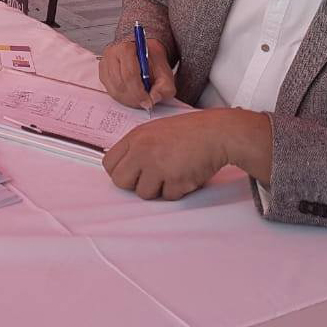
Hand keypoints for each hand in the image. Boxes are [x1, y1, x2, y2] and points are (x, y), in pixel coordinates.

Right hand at [99, 37, 175, 110]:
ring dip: (128, 99)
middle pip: (120, 84)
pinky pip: (110, 91)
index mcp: (126, 48)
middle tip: (145, 103)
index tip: (148, 101)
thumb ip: (164, 87)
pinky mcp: (102, 74)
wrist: (145, 55)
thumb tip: (154, 98)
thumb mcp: (166, 73)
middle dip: (134, 98)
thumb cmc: (153, 62)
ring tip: (140, 99)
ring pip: (114, 90)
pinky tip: (132, 95)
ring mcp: (104, 64)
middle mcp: (112, 54)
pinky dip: (122, 97)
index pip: (129, 74)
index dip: (139, 92)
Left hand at [103, 110, 235, 200]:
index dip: (119, 171)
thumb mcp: (155, 130)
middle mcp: (143, 151)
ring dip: (158, 189)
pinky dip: (177, 190)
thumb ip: (137, 146)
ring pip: (144, 193)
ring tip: (171, 173)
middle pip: (120, 182)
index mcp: (136, 137)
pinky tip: (185, 174)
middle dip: (134, 184)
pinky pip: (168, 196)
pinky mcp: (175, 180)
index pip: (109, 163)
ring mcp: (158, 166)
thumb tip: (124, 165)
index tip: (129, 173)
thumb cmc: (190, 130)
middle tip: (150, 178)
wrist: (217, 133)